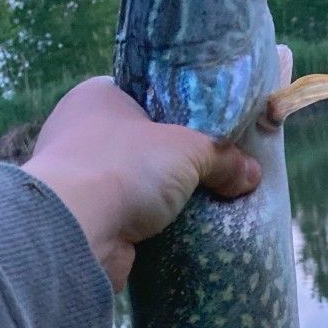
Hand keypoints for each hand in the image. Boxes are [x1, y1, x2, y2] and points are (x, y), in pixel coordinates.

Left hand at [23, 76, 261, 289]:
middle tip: (222, 167)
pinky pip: (133, 216)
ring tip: (213, 200)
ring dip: (171, 196)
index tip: (216, 127)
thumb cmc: (125, 167)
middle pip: (148, 142)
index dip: (184, 110)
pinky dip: (156, 224)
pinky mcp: (89, 219)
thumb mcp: (189, 149)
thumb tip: (252, 175)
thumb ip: (224, 157)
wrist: (75, 232)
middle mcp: (84, 132)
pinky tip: (187, 229)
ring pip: (141, 183)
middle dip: (182, 160)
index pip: (148, 96)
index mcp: (99, 96)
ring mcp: (83, 178)